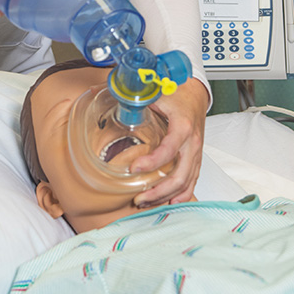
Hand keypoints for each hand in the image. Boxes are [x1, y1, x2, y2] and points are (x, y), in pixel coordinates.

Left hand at [131, 77, 208, 206]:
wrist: (195, 94)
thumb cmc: (176, 93)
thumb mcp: (156, 92)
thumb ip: (132, 97)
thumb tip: (97, 92)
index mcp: (183, 126)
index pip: (169, 150)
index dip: (151, 162)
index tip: (133, 168)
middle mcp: (193, 143)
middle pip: (180, 176)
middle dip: (158, 191)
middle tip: (138, 198)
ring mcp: (196, 153)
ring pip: (186, 183)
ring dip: (166, 196)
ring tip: (145, 201)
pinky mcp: (196, 158)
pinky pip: (192, 181)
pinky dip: (181, 194)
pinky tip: (168, 201)